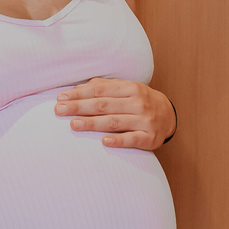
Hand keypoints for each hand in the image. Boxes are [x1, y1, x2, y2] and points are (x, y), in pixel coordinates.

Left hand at [54, 77, 176, 148]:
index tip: (61, 98)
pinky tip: (104, 142)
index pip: (100, 90)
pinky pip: (132, 139)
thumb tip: (77, 88)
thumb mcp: (126, 89)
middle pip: (104, 105)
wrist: (169, 115)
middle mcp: (138, 102)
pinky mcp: (150, 138)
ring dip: (93, 123)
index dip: (79, 94)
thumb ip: (104, 87)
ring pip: (115, 122)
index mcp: (130, 88)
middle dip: (80, 107)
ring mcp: (145, 120)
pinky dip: (119, 140)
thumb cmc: (140, 101)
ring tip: (74, 124)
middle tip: (60, 110)